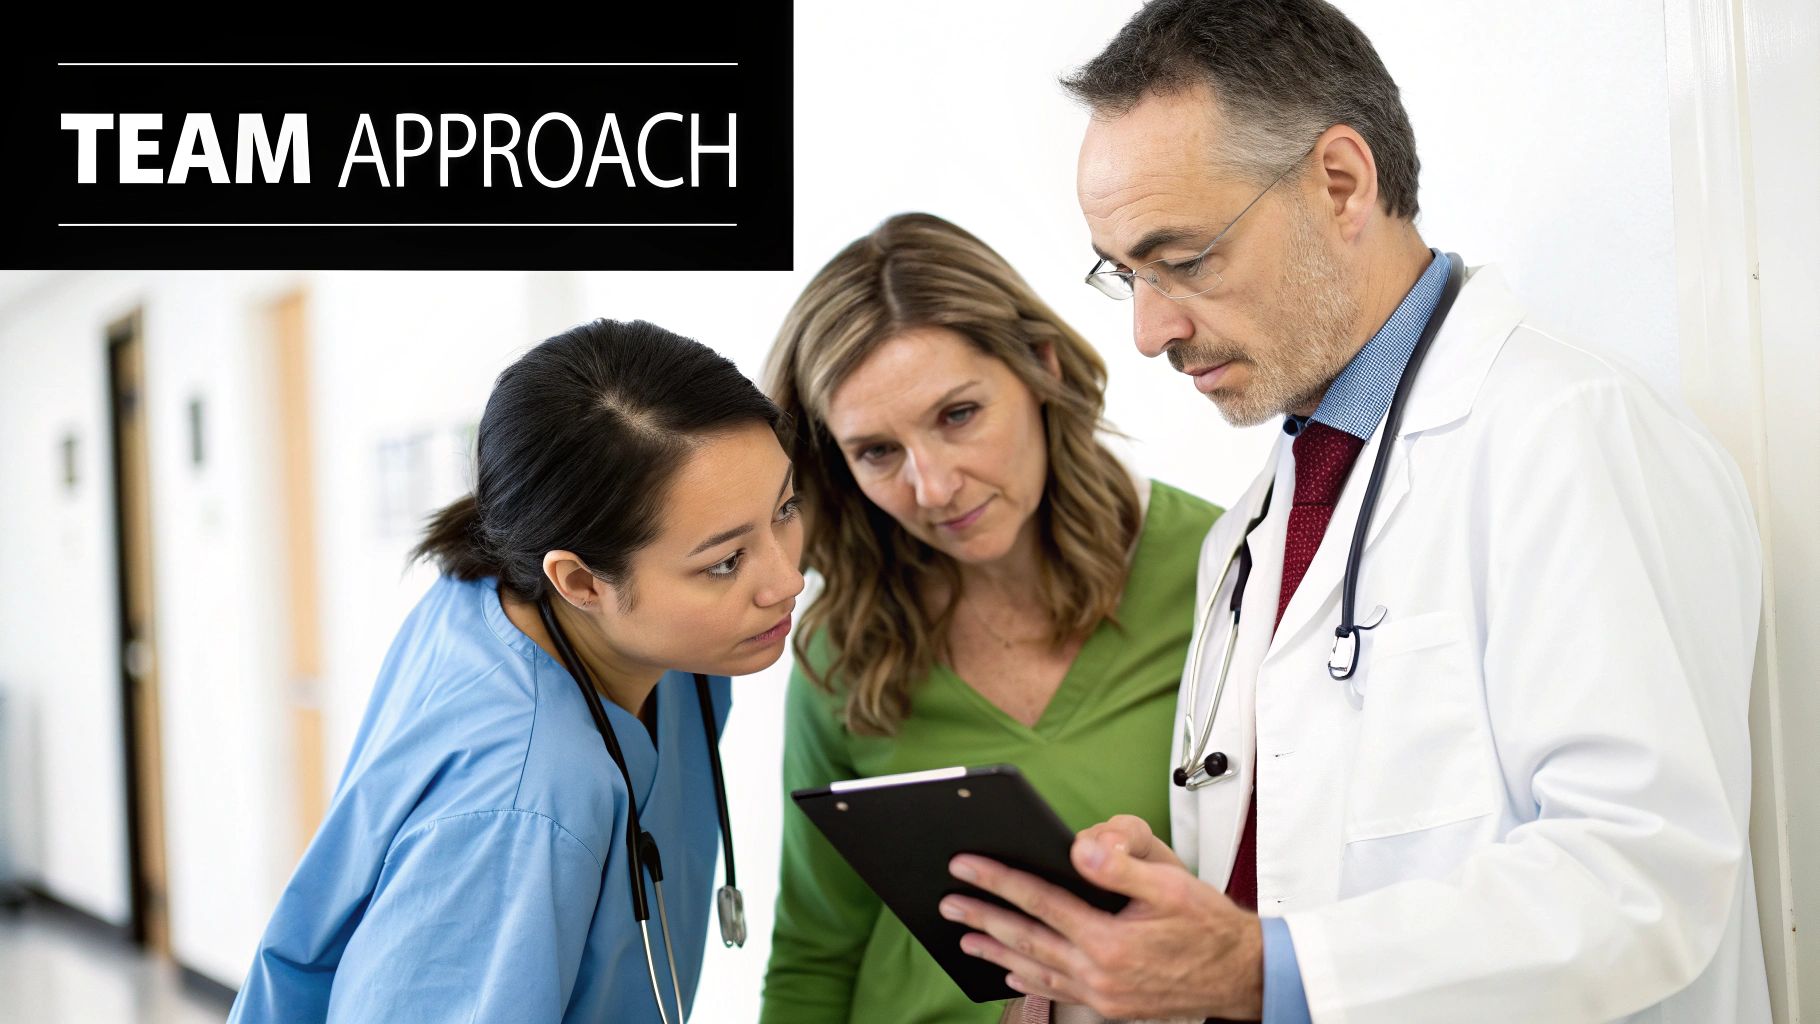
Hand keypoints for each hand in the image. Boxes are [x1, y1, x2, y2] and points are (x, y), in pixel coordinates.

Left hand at [940, 821, 1261, 1019]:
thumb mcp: (1170, 881)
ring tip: (963, 937)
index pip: (1040, 902)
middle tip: (948, 900)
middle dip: (982, 917)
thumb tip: (1079, 846)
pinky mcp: (1109, 1005)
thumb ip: (1122, 863)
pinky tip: (1011, 972)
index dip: (998, 880)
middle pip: (1026, 939)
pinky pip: (1058, 992)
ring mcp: (1102, 994)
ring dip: (995, 952)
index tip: (966, 865)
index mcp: (1110, 939)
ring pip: (1036, 969)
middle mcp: (1100, 973)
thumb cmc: (1208, 924)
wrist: (1241, 974)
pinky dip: (1029, 981)